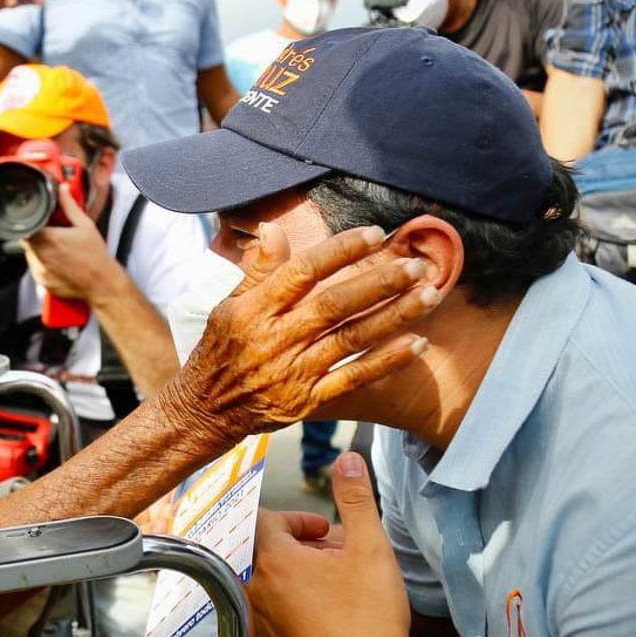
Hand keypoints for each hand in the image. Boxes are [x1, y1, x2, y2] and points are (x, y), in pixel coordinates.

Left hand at [21, 184, 121, 301]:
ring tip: (58, 250)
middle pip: (26, 241)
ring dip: (38, 250)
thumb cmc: (96, 257)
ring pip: (29, 255)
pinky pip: (35, 269)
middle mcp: (41, 256)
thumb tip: (63, 190)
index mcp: (49, 239)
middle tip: (53, 235)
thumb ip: (70, 206)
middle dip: (36, 235)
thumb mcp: (85, 225)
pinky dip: (42, 264)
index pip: (26, 227)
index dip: (32, 223)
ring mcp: (40, 271)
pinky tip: (59, 262)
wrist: (102, 283)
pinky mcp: (42, 282)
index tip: (41, 223)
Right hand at [162, 224, 440, 443]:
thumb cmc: (220, 350)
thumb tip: (272, 227)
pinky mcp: (308, 400)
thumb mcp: (228, 305)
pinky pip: (353, 378)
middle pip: (334, 305)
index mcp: (255, 310)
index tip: (374, 234)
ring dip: (393, 317)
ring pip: (351, 339)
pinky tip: (417, 344)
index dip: (339, 252)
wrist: (207, 409)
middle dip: (378, 283)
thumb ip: (257, 270)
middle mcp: (275, 338)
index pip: (302, 273)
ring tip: (429, 295)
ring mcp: (293, 371)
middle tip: (415, 265)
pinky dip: (386, 362)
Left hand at [248, 452, 416, 636]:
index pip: (261, 519)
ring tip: (331, 583)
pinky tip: (325, 614)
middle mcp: (253, 589)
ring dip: (291, 573)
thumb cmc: (369, 619)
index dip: (295, 518)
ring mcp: (256, 621)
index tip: (325, 530)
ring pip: (261, 580)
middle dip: (293, 544)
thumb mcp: (370, 547)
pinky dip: (289, 602)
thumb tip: (347, 459)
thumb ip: (355, 497)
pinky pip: (266, 611)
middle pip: (258, 549)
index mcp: (271, 560)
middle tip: (330, 554)